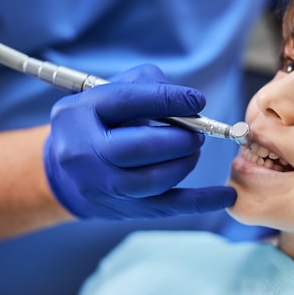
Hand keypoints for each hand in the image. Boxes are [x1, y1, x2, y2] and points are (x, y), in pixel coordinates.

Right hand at [43, 64, 236, 218]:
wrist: (66, 169)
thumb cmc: (98, 122)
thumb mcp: (109, 93)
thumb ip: (147, 85)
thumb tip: (189, 103)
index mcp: (79, 115)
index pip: (128, 102)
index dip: (169, 100)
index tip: (198, 100)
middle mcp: (84, 152)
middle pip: (140, 148)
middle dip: (179, 138)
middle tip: (198, 133)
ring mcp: (102, 186)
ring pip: (154, 179)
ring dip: (185, 162)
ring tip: (193, 150)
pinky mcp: (122, 209)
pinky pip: (167, 207)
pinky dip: (200, 201)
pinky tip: (227, 196)